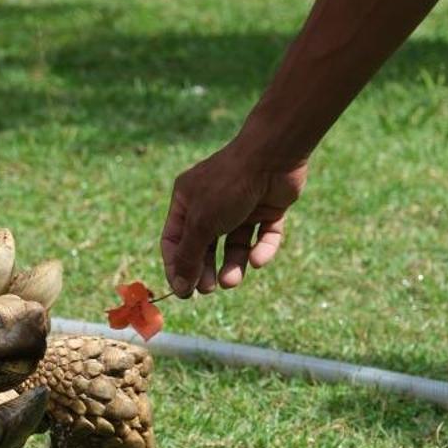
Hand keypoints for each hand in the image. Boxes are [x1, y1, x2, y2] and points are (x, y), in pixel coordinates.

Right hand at [160, 141, 308, 296]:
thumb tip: (179, 286)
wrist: (272, 156)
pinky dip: (261, 250)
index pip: (175, 240)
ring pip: (234, 245)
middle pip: (204, 246)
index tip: (184, 292)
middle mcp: (211, 203)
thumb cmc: (228, 185)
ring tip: (232, 281)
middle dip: (206, 269)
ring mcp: (241, 206)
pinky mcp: (267, 209)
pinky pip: (262, 236)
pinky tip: (257, 259)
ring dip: (233, 265)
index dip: (177, 267)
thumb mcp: (201, 223)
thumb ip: (188, 256)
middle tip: (209, 289)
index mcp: (187, 200)